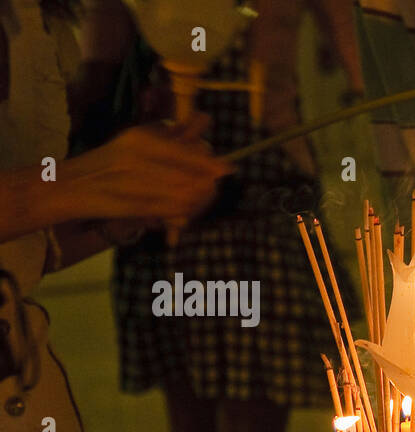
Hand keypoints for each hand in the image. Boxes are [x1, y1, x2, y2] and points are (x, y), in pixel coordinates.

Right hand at [61, 114, 231, 224]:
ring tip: (195, 202)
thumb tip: (204, 119)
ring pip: (184, 196)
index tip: (227, 169)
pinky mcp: (132, 205)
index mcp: (141, 139)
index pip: (186, 152)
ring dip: (195, 202)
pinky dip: (181, 214)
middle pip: (191, 177)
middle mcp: (137, 158)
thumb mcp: (139, 141)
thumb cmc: (111, 162)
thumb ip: (173, 134)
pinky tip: (182, 214)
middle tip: (209, 190)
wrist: (72, 185)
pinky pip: (170, 212)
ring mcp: (134, 183)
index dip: (209, 163)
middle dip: (205, 187)